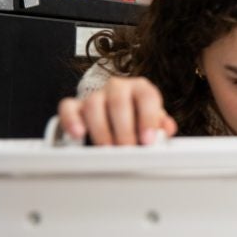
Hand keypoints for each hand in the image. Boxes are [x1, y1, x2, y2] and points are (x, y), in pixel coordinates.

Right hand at [57, 76, 177, 145]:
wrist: (116, 113)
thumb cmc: (137, 117)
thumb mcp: (153, 120)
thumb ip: (161, 124)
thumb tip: (168, 129)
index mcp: (140, 88)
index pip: (147, 96)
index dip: (148, 118)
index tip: (148, 140)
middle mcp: (118, 87)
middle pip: (119, 101)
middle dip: (124, 128)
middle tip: (128, 149)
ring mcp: (95, 95)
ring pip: (93, 104)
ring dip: (101, 129)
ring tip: (107, 148)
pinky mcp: (75, 106)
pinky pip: (68, 108)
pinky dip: (72, 121)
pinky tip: (79, 134)